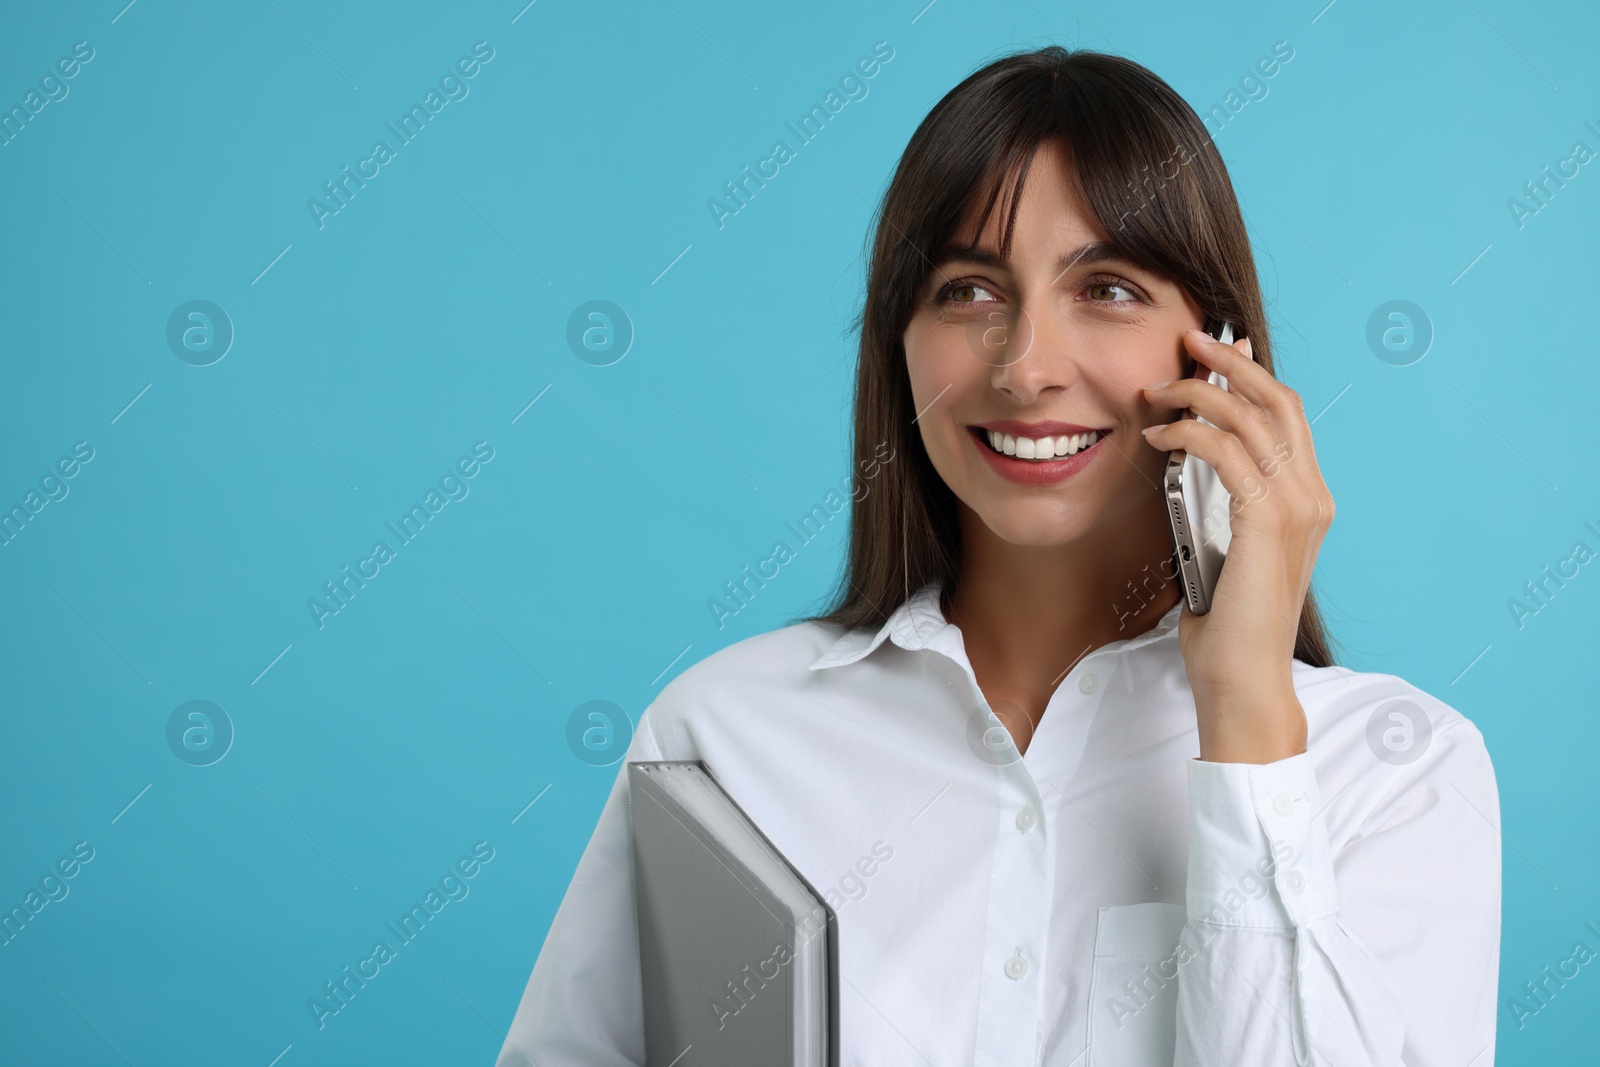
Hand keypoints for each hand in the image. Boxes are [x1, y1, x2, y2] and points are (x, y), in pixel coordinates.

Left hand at [1140, 328, 1334, 763]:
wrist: (1244, 679)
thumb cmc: (1228, 625)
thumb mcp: (1226, 550)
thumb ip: (1222, 507)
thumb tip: (1188, 466)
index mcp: (1308, 500)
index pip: (1287, 416)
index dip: (1251, 376)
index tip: (1211, 353)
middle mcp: (1312, 496)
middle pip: (1279, 400)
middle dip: (1232, 362)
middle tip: (1189, 341)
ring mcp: (1297, 507)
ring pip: (1252, 418)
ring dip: (1201, 393)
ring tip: (1160, 389)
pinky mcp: (1267, 522)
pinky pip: (1227, 453)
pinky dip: (1191, 433)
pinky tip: (1161, 435)